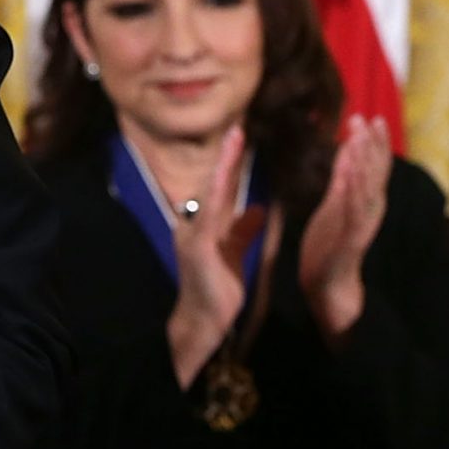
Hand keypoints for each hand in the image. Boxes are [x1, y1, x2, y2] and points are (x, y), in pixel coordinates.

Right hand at [165, 127, 279, 388]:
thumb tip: (255, 207)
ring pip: (211, 192)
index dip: (232, 164)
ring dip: (223, 165)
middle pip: (214, 184)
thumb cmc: (217, 292)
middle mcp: (195, 225)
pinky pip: (210, 215)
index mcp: (206, 227)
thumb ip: (242, 230)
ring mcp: (193, 235)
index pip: (222, 190)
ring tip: (235, 140)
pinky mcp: (196, 247)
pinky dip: (219, 193)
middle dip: (227, 156)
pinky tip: (225, 177)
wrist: (202, 322)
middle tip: (239, 126)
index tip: (243, 138)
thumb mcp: (234, 254)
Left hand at [297, 114, 390, 339]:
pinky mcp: (352, 238)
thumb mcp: (335, 203)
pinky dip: (357, 192)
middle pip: (375, 171)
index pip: (371, 165)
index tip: (367, 117)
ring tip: (363, 138)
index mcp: (363, 199)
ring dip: (367, 162)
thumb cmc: (329, 244)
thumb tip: (348, 147)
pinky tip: (354, 175)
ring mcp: (363, 223)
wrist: (327, 283)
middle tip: (370, 119)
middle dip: (373, 145)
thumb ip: (343, 176)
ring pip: (369, 187)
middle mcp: (369, 208)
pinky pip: (356, 212)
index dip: (371, 141)